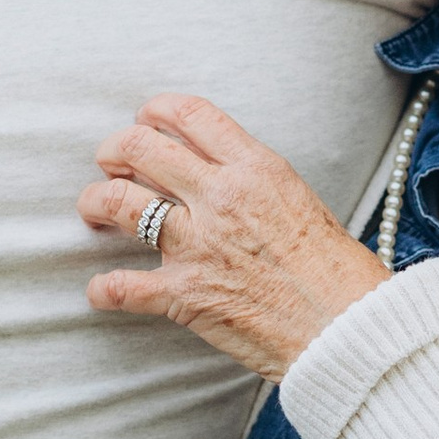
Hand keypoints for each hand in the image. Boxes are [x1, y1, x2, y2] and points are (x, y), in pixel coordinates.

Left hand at [81, 92, 387, 378]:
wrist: (345, 327)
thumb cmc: (334, 270)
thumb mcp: (298, 198)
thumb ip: (253, 180)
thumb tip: (215, 174)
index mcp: (254, 168)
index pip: (190, 114)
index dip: (155, 111)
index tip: (145, 120)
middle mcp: (220, 197)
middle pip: (140, 148)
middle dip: (114, 151)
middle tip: (110, 163)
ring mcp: (198, 244)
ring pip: (118, 203)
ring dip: (95, 203)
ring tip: (92, 211)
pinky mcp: (185, 294)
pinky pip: (123, 286)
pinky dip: (104, 289)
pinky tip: (100, 290)